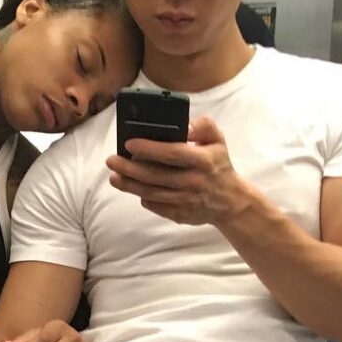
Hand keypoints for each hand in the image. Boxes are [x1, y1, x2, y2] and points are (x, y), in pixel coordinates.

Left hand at [105, 116, 251, 225]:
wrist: (230, 201)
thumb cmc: (218, 165)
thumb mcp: (218, 140)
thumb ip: (203, 126)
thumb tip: (184, 126)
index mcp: (203, 161)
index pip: (172, 153)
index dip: (148, 148)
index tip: (129, 144)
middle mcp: (194, 182)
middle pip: (155, 175)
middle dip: (129, 168)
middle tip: (111, 161)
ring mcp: (186, 201)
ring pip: (151, 193)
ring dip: (129, 185)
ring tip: (114, 176)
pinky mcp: (180, 215)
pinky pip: (155, 205)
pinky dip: (142, 197)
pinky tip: (132, 188)